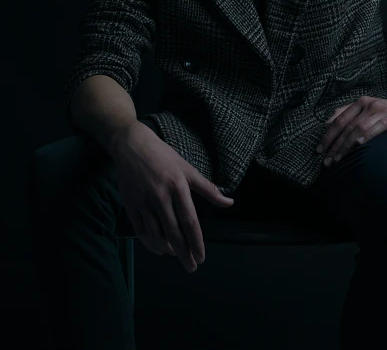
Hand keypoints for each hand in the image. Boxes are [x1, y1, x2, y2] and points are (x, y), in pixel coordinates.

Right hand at [112, 121, 233, 272]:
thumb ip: (208, 188)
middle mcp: (160, 196)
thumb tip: (229, 202)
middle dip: (184, 253)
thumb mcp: (188, 168)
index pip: (190, 221)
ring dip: (168, 249)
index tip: (202, 257)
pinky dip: (150, 243)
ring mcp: (143, 202)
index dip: (196, 242)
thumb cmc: (164, 156)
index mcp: (178, 186)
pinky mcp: (130, 204)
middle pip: (174, 232)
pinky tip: (159, 249)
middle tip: (191, 267)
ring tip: (177, 256)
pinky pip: (141, 230)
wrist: (132, 145)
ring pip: (156, 234)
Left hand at [316, 94, 386, 164]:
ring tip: (339, 158)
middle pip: (347, 126)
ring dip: (346, 145)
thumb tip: (327, 121)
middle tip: (326, 160)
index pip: (339, 120)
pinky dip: (366, 136)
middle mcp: (369, 105)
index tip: (319, 150)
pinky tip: (358, 145)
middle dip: (335, 145)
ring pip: (358, 128)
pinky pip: (376, 127)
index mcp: (360, 103)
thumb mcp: (367, 109)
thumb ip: (348, 113)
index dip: (328, 135)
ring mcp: (381, 111)